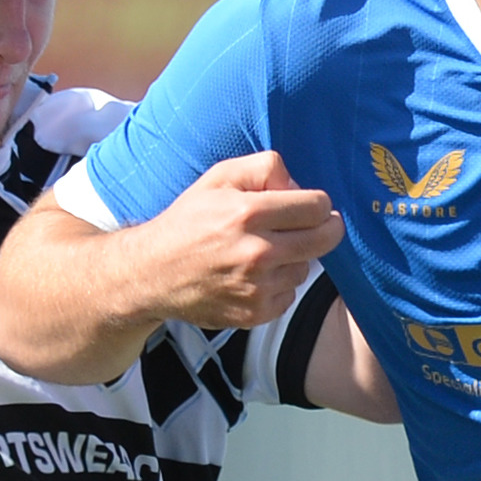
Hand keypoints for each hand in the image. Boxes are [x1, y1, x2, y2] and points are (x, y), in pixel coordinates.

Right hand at [126, 152, 340, 330]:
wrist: (154, 273)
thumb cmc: (188, 221)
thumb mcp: (219, 177)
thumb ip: (264, 168)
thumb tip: (298, 186)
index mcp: (247, 214)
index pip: (316, 207)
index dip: (320, 203)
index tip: (314, 206)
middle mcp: (256, 253)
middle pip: (324, 240)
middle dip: (327, 228)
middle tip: (319, 225)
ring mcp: (257, 288)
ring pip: (305, 268)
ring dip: (295, 258)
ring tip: (266, 251)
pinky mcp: (255, 313)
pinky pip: (289, 294)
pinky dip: (279, 284)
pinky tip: (255, 275)